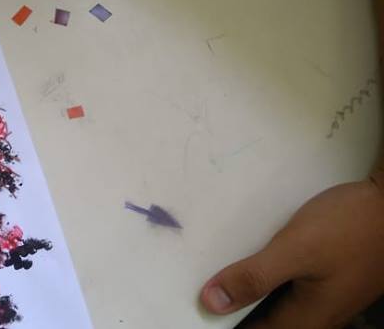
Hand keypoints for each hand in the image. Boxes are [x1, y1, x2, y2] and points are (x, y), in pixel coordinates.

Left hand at [199, 175, 383, 327]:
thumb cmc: (350, 226)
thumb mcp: (295, 249)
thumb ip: (255, 277)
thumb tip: (212, 302)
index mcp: (308, 318)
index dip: (223, 322)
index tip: (195, 309)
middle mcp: (316, 313)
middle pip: (263, 319)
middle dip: (231, 306)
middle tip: (199, 288)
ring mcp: (322, 293)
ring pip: (273, 301)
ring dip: (246, 288)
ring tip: (212, 270)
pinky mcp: (325, 273)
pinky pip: (284, 283)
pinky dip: (261, 273)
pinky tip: (246, 254)